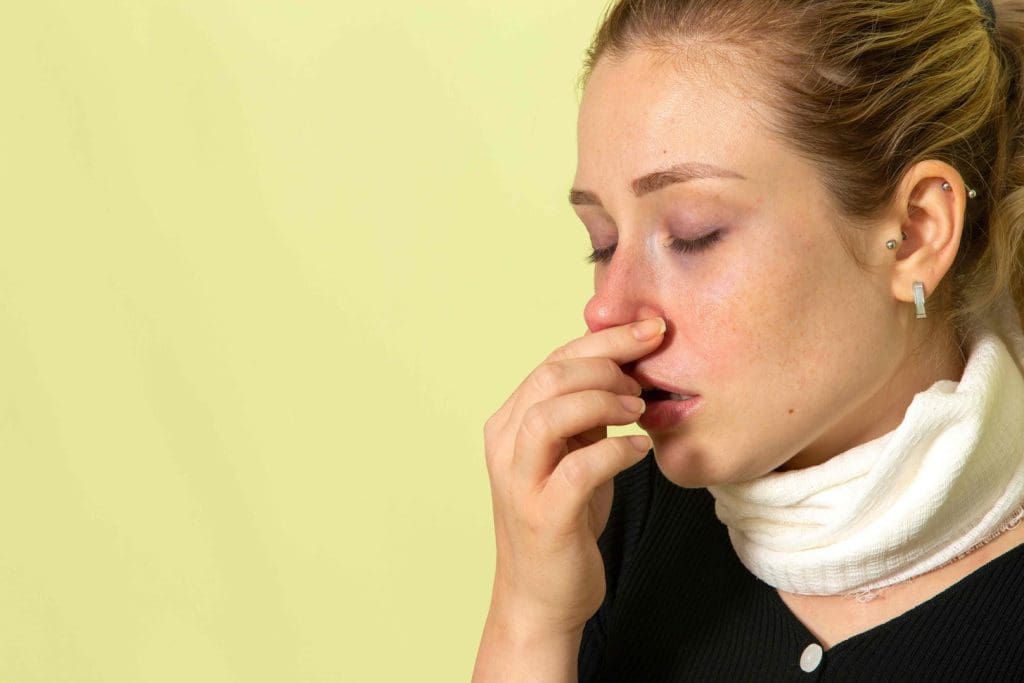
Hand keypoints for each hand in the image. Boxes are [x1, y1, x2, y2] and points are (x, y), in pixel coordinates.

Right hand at [482, 317, 665, 634]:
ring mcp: (520, 481)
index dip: (603, 339)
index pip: (552, 360)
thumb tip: (624, 365)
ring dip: (602, 401)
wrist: (542, 597)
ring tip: (638, 408)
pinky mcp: (544, 515)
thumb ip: (585, 413)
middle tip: (646, 374)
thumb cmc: (564, 520)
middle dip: (607, 361)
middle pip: (550, 376)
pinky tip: (640, 450)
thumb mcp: (572, 454)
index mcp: (510, 422)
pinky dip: (616, 451)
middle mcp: (505, 445)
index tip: (649, 330)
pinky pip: (579, 468)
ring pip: (550, 414)